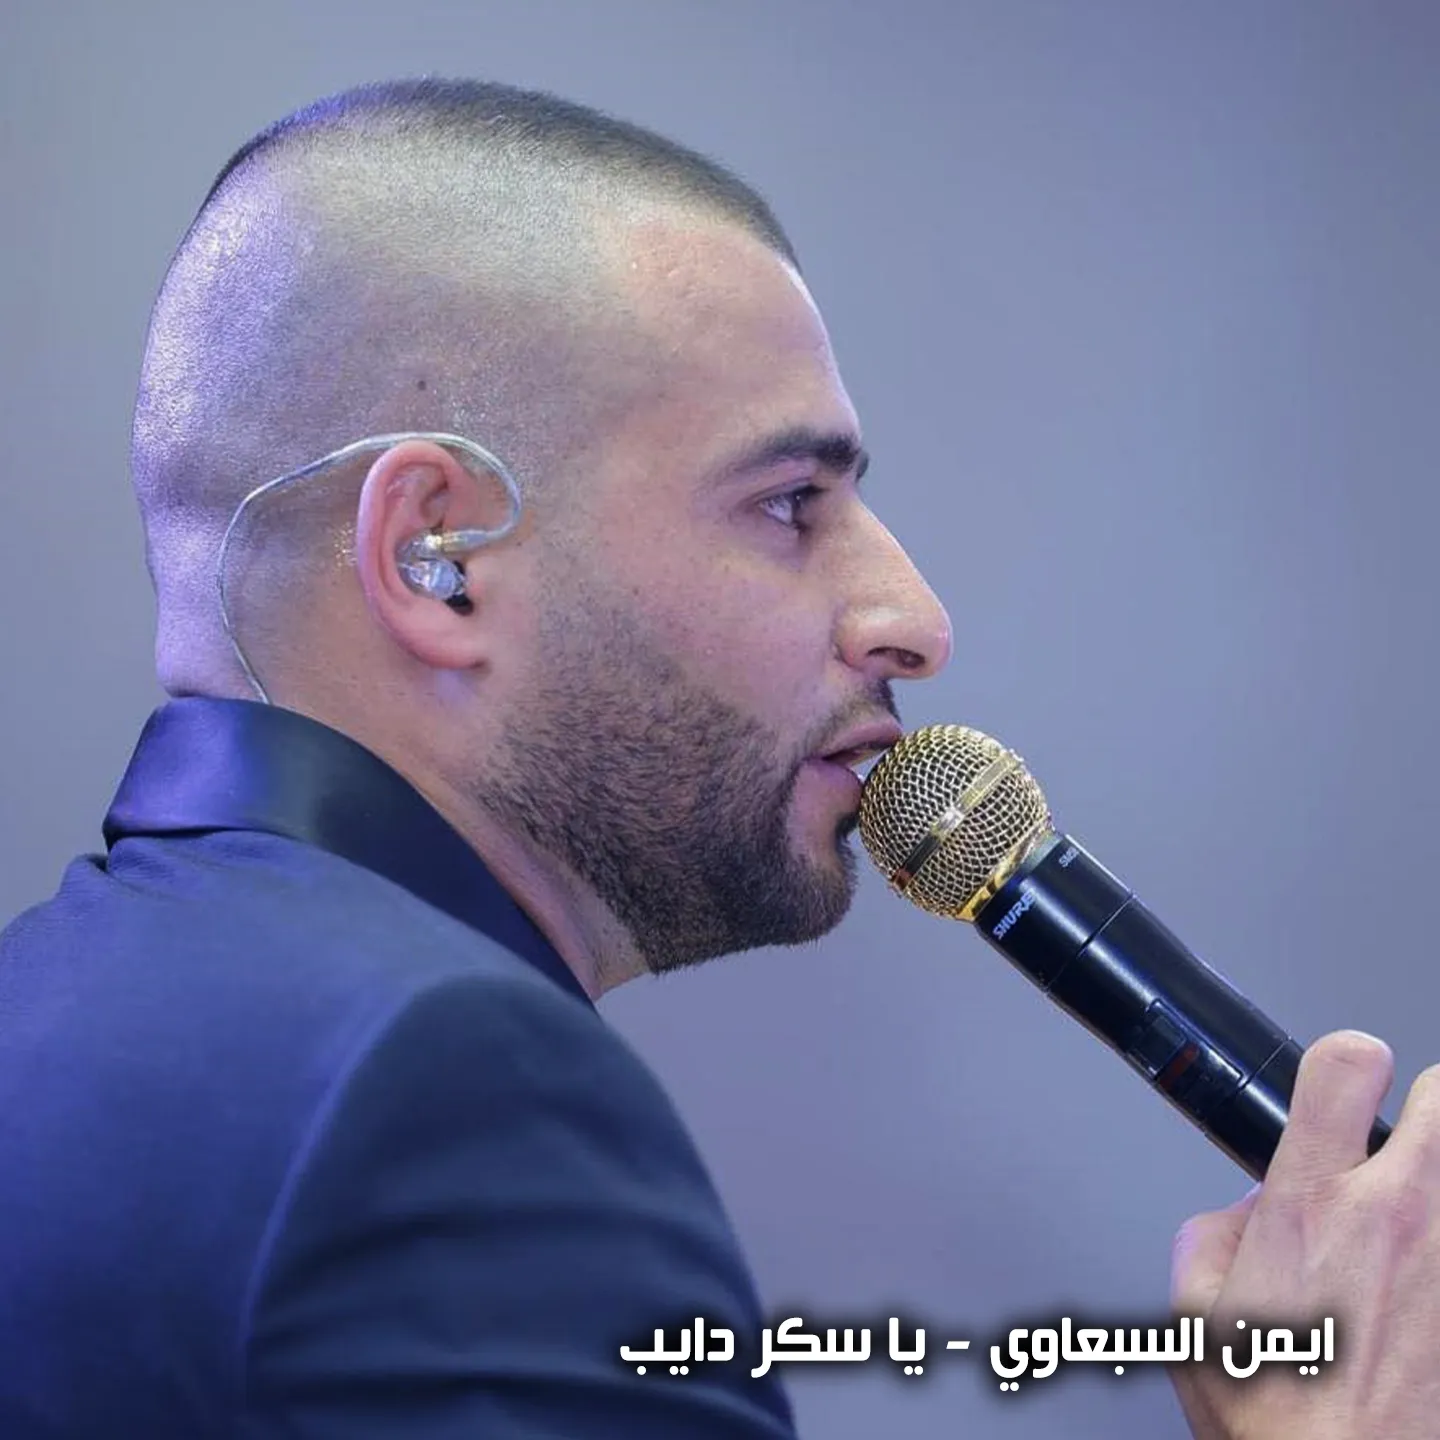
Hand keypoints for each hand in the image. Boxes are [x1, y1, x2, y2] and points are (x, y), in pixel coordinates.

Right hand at [1170, 1030, 1439, 1439]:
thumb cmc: (1281, 1420)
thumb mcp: (1197, 1313)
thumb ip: (1217, 1234)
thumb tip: (1252, 1211)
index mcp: (1313, 1206)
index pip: (1346, 1064)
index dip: (1346, 1060)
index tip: (1346, 1080)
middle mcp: (1398, 1217)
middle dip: (1425, 1108)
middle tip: (1403, 1145)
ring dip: (1437, 1183)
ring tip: (1416, 1224)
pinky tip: (1423, 1292)